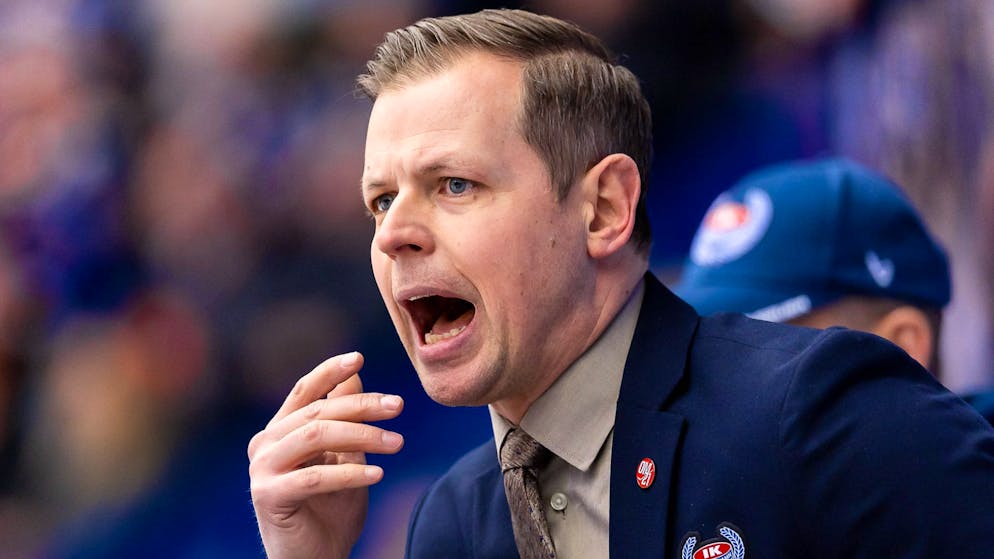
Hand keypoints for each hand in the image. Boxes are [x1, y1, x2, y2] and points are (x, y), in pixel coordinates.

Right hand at [248, 352, 404, 558]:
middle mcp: (265, 444)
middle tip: (399, 406)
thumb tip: (354, 375)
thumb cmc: (331, 509)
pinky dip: (350, 474)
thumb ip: (345, 419)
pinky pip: (313, 477)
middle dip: (363, 406)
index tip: (359, 356)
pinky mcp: (267, 495)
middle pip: (318, 411)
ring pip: (316, 436)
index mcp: (280, 430)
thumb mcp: (345, 457)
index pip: (304, 390)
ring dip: (362, 436)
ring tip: (397, 443)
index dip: (329, 371)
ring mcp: (262, 469)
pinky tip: (379, 474)